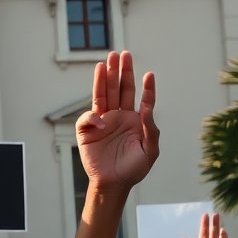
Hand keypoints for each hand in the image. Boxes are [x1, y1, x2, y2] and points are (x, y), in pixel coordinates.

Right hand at [74, 51, 159, 191]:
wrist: (114, 183)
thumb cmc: (134, 169)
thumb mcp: (150, 150)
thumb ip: (151, 127)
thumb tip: (147, 107)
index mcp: (134, 120)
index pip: (140, 98)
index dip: (145, 87)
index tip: (149, 74)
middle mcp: (118, 116)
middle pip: (119, 89)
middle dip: (120, 71)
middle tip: (121, 54)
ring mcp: (101, 122)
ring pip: (102, 95)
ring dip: (104, 78)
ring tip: (105, 62)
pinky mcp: (86, 130)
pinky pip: (88, 118)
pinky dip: (93, 117)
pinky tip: (101, 122)